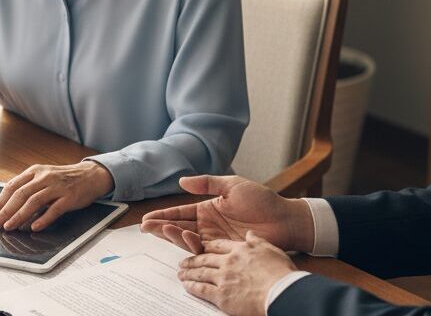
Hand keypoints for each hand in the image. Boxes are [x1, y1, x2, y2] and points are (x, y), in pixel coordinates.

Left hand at [0, 161, 113, 231]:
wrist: (91, 175)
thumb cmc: (64, 179)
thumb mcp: (43, 176)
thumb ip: (28, 187)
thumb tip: (8, 206)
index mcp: (35, 171)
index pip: (12, 186)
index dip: (0, 202)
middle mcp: (45, 177)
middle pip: (20, 194)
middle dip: (6, 211)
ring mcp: (57, 187)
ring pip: (34, 201)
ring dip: (19, 216)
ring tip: (10, 227)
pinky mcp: (69, 197)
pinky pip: (54, 209)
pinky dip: (43, 219)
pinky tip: (35, 227)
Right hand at [141, 175, 312, 253]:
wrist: (284, 220)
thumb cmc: (262, 200)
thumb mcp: (232, 185)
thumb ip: (207, 183)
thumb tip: (182, 180)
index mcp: (208, 209)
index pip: (180, 212)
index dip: (163, 215)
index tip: (147, 218)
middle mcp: (208, 225)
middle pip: (179, 228)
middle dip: (161, 227)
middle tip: (147, 227)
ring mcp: (215, 239)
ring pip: (187, 240)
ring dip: (173, 235)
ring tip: (164, 229)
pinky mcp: (223, 250)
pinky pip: (202, 250)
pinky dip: (190, 245)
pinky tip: (184, 237)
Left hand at [178, 231, 297, 315]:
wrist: (281, 292)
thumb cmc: (280, 272)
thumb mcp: (271, 248)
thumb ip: (257, 241)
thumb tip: (249, 233)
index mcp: (240, 250)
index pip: (218, 245)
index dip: (207, 246)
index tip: (201, 247)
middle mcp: (228, 262)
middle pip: (205, 258)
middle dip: (192, 259)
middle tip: (183, 261)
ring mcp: (223, 278)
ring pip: (200, 272)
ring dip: (189, 272)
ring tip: (181, 272)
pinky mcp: (221, 295)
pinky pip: (201, 289)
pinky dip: (192, 286)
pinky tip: (186, 285)